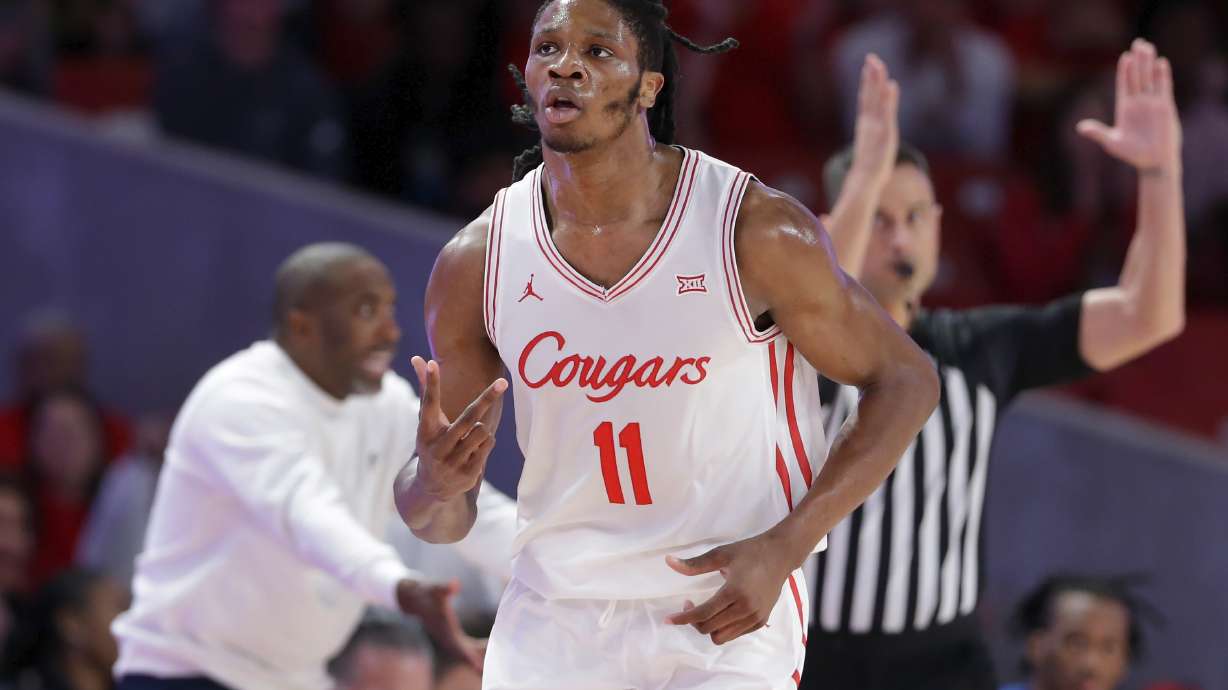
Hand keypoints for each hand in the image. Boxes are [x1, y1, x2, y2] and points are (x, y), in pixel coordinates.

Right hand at [396, 578, 483, 670]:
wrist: (414, 598)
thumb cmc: (426, 592)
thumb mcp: (435, 588)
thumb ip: (445, 587)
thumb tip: (455, 584)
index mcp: (444, 629)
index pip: (457, 646)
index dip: (468, 656)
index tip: (479, 667)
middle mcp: (446, 637)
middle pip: (463, 655)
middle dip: (476, 663)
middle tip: (492, 672)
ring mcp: (447, 638)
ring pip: (464, 653)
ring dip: (477, 659)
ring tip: (494, 666)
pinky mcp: (450, 635)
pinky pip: (464, 647)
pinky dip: (475, 650)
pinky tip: (488, 648)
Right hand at [411, 356, 506, 501]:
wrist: (432, 486)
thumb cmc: (433, 443)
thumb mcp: (428, 421)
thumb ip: (426, 389)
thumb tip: (418, 357)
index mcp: (426, 431)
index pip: (428, 402)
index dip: (431, 383)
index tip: (433, 362)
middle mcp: (437, 447)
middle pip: (468, 417)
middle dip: (487, 398)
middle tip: (503, 381)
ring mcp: (452, 462)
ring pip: (482, 431)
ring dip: (481, 428)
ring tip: (470, 438)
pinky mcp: (467, 474)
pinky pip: (488, 444)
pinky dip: (486, 442)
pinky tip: (474, 451)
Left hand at [664, 532, 795, 644]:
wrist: (780, 555)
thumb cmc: (749, 552)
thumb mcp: (720, 554)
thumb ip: (694, 564)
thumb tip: (668, 562)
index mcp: (735, 591)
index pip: (703, 613)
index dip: (683, 618)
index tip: (668, 620)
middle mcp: (746, 609)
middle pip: (709, 628)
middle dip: (693, 621)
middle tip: (689, 604)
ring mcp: (755, 617)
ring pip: (721, 637)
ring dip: (708, 627)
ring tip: (704, 610)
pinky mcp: (761, 621)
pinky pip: (734, 634)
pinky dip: (722, 628)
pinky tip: (720, 612)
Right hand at [850, 53, 899, 188]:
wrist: (865, 180)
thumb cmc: (868, 169)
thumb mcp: (870, 150)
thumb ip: (869, 140)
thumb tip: (866, 140)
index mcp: (865, 125)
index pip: (865, 99)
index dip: (866, 83)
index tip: (867, 68)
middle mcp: (868, 122)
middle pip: (869, 94)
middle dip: (870, 76)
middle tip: (871, 57)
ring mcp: (876, 126)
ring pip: (876, 98)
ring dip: (877, 80)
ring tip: (877, 64)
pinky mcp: (885, 132)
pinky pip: (886, 111)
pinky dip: (887, 97)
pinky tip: (890, 85)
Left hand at [1077, 39, 1181, 174]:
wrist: (1153, 162)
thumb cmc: (1132, 154)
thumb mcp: (1112, 143)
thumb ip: (1097, 133)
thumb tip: (1079, 127)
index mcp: (1125, 108)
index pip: (1124, 85)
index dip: (1124, 71)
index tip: (1124, 57)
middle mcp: (1139, 103)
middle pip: (1137, 77)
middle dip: (1137, 61)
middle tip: (1137, 43)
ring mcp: (1152, 103)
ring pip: (1150, 79)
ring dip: (1149, 63)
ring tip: (1148, 47)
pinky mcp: (1165, 107)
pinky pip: (1163, 88)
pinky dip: (1162, 76)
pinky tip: (1161, 63)